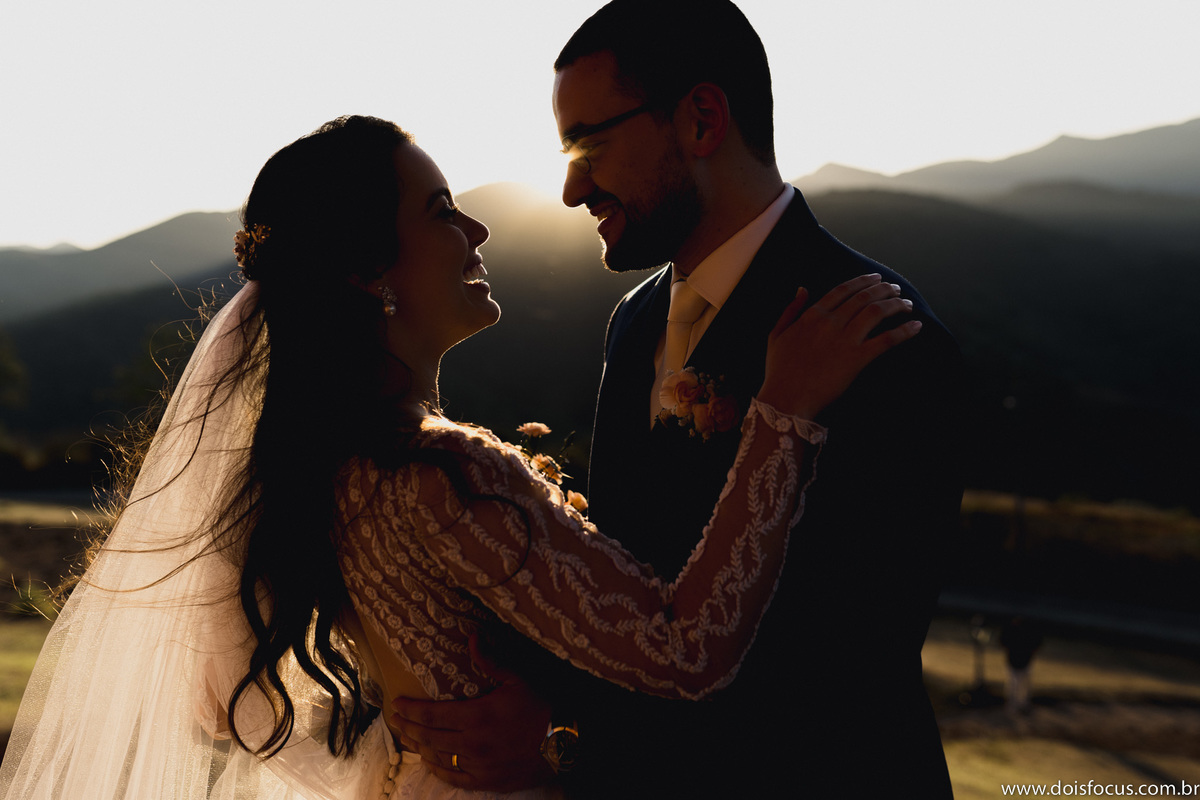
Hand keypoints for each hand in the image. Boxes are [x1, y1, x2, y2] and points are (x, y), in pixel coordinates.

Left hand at [390, 634, 554, 791]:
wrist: (564, 743)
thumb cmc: (542, 708)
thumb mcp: (516, 680)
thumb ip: (490, 662)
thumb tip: (473, 637)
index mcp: (477, 716)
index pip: (431, 714)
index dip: (410, 709)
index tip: (397, 703)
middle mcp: (472, 743)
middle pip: (428, 736)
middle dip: (407, 727)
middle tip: (395, 719)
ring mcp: (479, 765)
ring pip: (438, 758)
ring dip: (419, 747)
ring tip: (407, 738)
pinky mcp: (487, 781)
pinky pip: (455, 778)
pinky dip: (438, 770)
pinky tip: (430, 762)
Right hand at [758, 273, 920, 418]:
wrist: (785, 398)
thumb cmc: (779, 370)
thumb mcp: (776, 335)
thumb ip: (790, 310)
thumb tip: (803, 288)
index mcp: (812, 315)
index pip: (843, 290)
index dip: (863, 281)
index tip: (876, 278)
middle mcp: (831, 322)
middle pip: (864, 297)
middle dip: (884, 289)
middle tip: (895, 289)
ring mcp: (845, 340)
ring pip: (877, 312)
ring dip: (896, 304)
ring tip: (907, 304)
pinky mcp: (857, 359)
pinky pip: (886, 340)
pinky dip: (904, 331)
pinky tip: (917, 326)